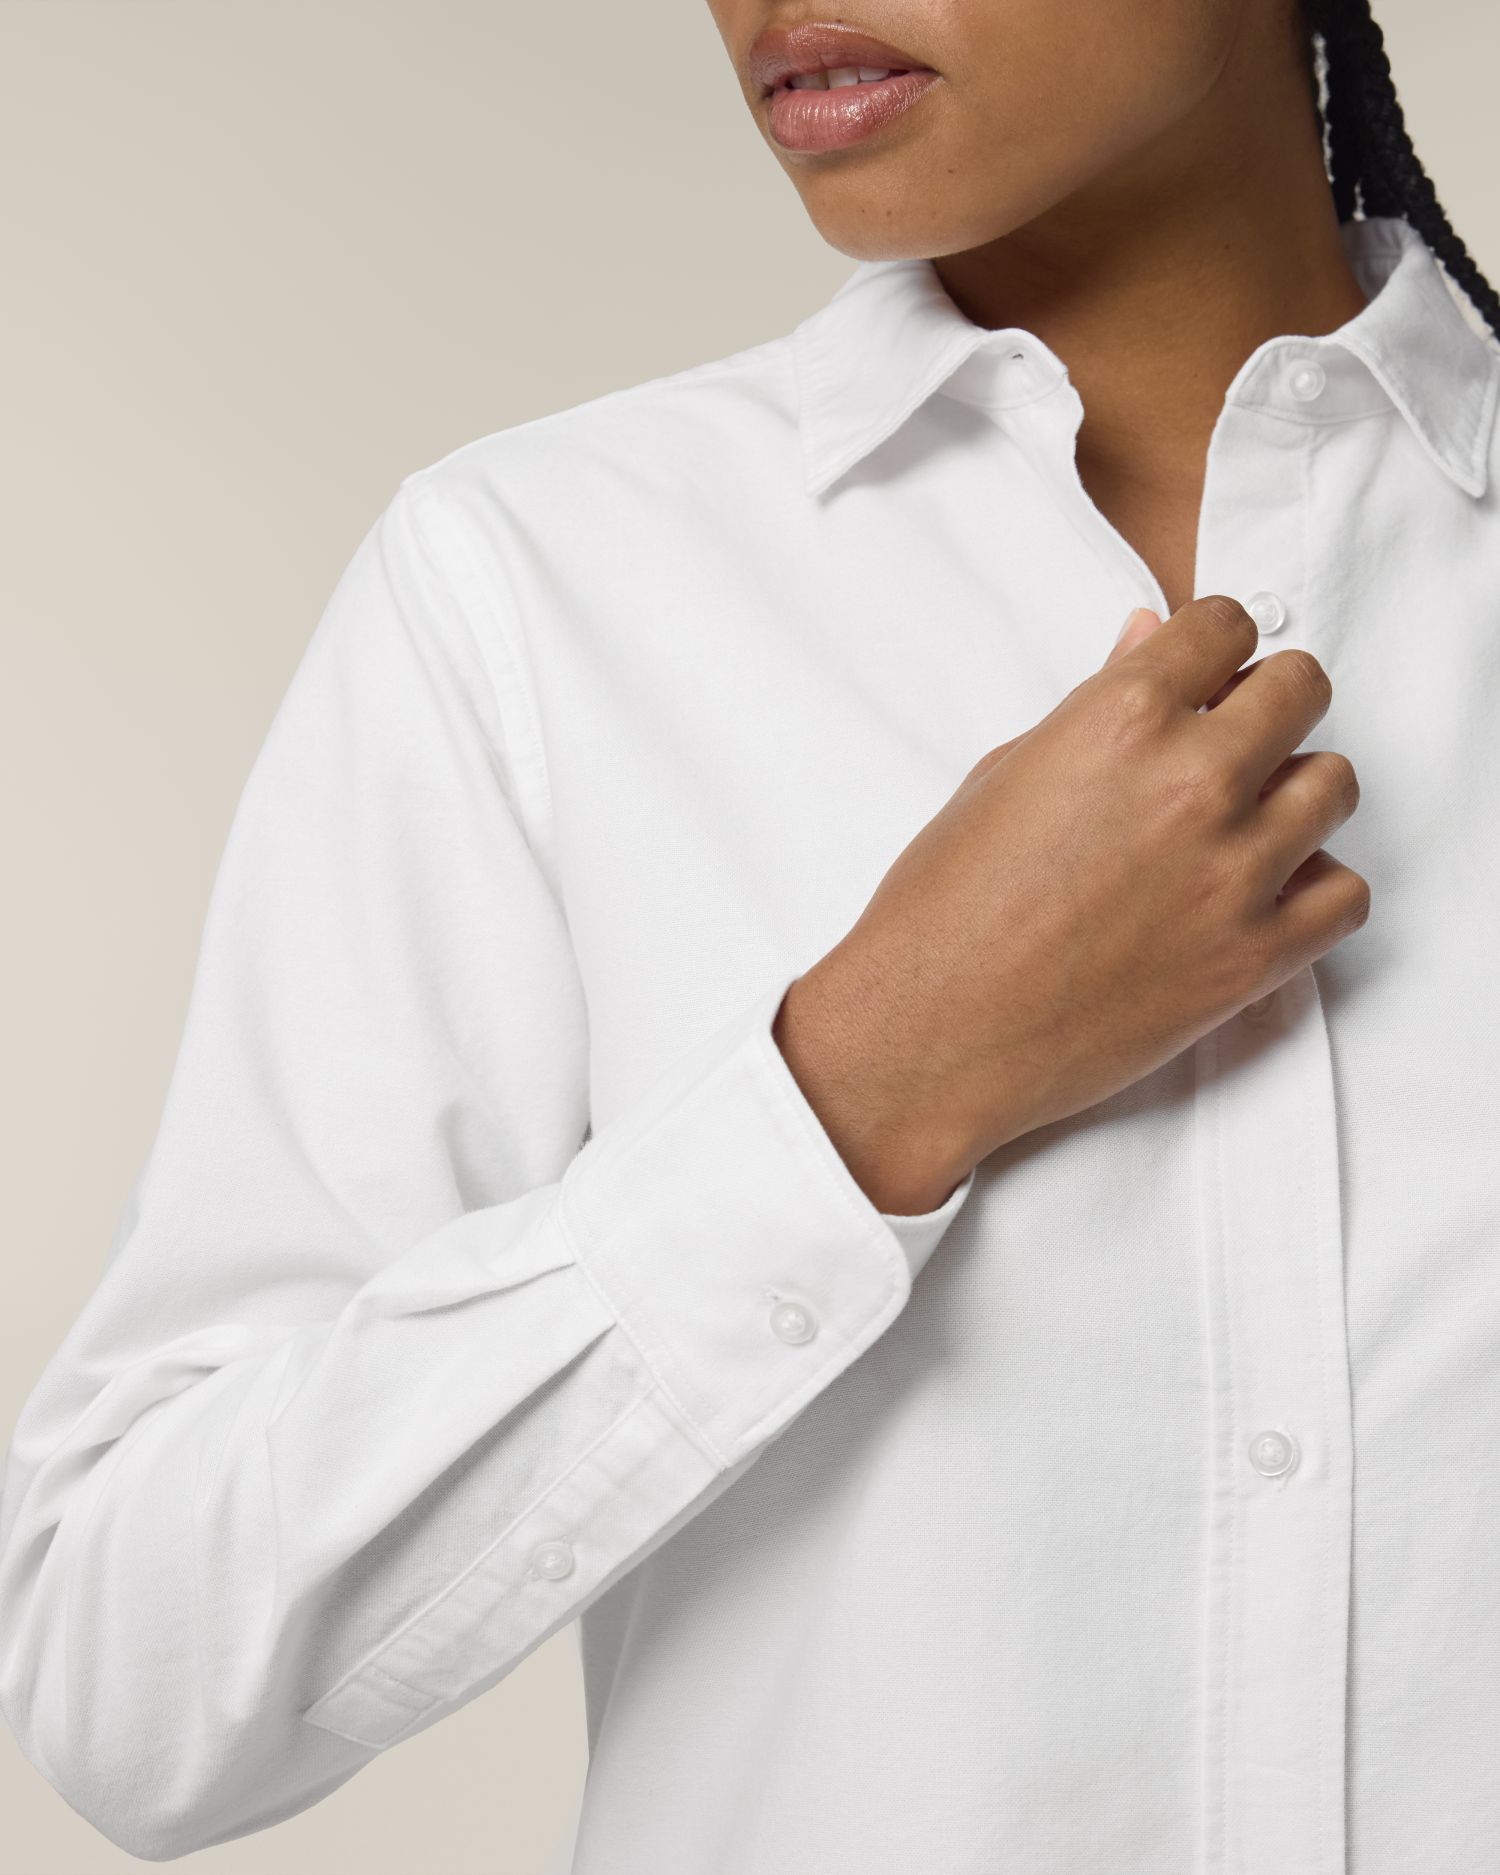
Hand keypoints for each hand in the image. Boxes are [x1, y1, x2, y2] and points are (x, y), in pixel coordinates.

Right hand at [773, 595, 1369, 1213]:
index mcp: (1120, 718)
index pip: (1226, 626)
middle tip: (1230, 741)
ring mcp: (1234, 871)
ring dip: (1295, 792)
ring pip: (1335, 785)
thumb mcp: (1002, 776)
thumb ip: (1094, 704)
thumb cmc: (944, 906)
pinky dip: (1315, 889)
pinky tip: (1260, 896)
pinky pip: (1345, 895)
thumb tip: (1146, 640)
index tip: (1204, 676)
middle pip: (1301, 688)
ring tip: (1241, 824)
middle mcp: (1193, 781)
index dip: (1213, 648)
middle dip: (1268, 703)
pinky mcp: (1255, 957)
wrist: (931, 1033)